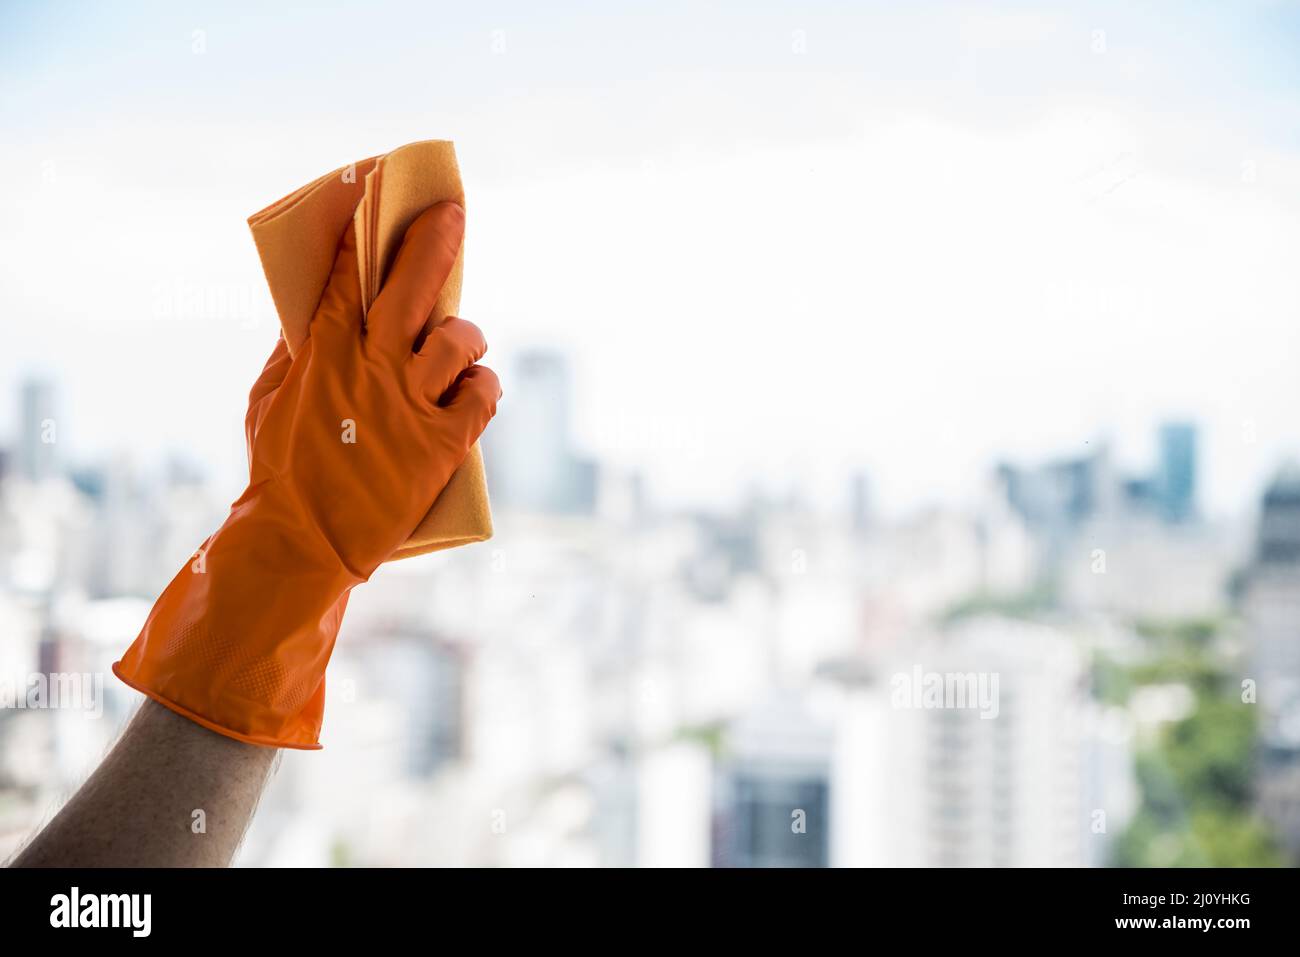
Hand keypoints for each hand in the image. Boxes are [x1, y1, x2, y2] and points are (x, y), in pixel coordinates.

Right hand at [114, 202, 499, 748]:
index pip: (344, 276)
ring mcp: (410, 403)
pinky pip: (484, 394)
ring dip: (466, 337)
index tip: (375, 199)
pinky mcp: (442, 442)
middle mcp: (371, 366)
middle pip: (413, 286)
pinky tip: (477, 389)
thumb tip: (310, 317)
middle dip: (435, 241)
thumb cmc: (279, 472)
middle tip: (452, 214)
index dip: (362, 235)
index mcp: (322, 352)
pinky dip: (486, 387)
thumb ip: (292, 355)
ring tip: (461, 348)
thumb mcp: (268, 404)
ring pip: (459, 339)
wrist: (301, 543)